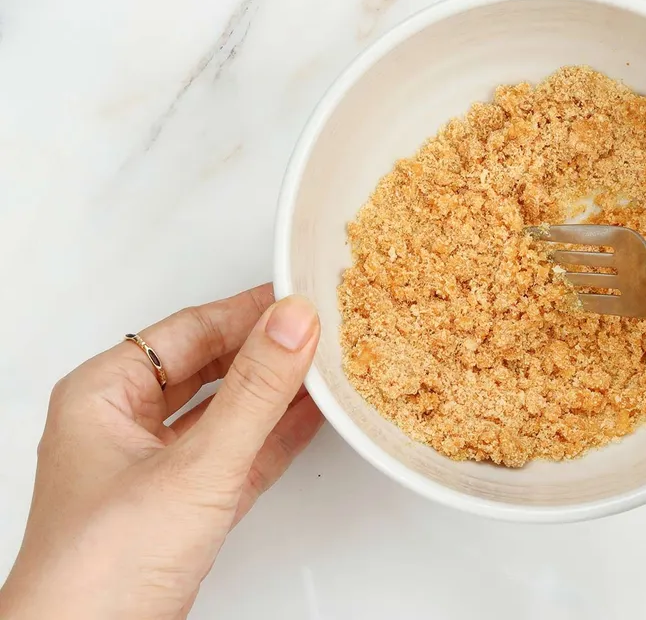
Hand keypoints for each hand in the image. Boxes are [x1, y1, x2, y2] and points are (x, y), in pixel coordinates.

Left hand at [0, 285, 322, 619]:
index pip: (189, 329)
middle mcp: (123, 424)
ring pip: (226, 409)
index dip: (248, 310)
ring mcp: (154, 466)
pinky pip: (237, 451)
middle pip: (209, 365)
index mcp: (102, 395)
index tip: (299, 298)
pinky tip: (312, 418)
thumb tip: (291, 324)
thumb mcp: (195, 465)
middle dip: (266, 350)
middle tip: (320, 329)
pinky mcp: (182, 505)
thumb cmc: (98, 569)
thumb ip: (254, 392)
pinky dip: (275, 434)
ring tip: (326, 366)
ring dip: (276, 391)